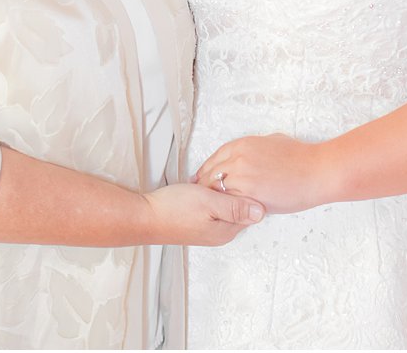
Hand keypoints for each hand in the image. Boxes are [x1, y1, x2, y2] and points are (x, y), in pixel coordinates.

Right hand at [140, 182, 263, 246]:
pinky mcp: (199, 221)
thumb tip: (262, 211)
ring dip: (224, 191)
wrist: (144, 216)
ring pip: (227, 205)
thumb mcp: (209, 203)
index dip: (250, 190)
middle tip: (229, 174)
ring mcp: (209, 228)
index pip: (252, 210)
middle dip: (238, 190)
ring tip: (214, 179)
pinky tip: (206, 186)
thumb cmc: (173, 210)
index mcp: (227, 230)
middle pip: (241, 208)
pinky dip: (213, 194)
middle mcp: (220, 232)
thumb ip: (236, 208)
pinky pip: (215, 206)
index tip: (246, 175)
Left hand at [192, 134, 335, 214]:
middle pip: (211, 175)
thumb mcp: (274, 141)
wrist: (316, 172)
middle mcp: (238, 159)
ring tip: (213, 209)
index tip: (201, 179)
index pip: (214, 159)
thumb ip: (255, 148)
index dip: (206, 170)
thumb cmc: (301, 157)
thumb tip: (250, 153)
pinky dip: (226, 209)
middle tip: (202, 197)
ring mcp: (242, 177)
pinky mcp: (249, 195)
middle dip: (205, 187)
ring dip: (214, 200)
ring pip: (217, 191)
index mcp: (243, 145)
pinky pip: (229, 204)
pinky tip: (226, 214)